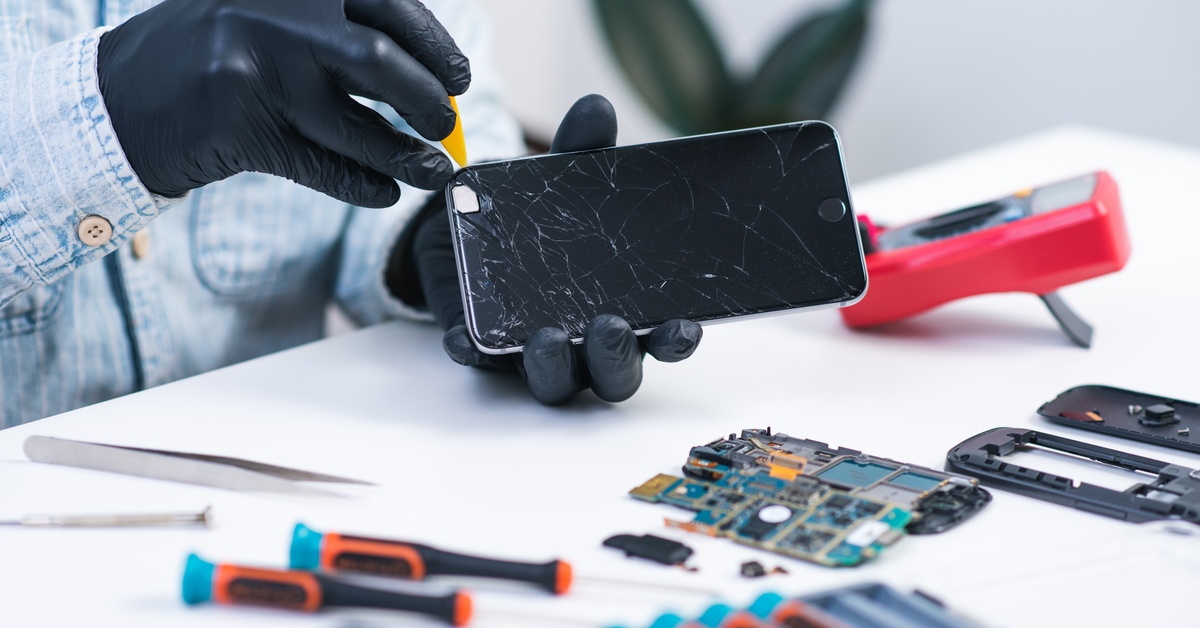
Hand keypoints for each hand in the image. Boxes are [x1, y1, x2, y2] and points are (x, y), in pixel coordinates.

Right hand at [97, 0, 465, 207]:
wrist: (114, 100)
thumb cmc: (209, 58)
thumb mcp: (268, 13)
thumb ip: (335, 24)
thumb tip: (429, 66)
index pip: (385, 2)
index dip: (432, 43)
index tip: (457, 77)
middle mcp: (270, 8)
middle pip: (377, 58)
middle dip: (426, 100)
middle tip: (446, 125)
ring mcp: (249, 65)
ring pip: (352, 121)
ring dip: (405, 154)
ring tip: (436, 171)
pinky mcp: (234, 123)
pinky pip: (317, 162)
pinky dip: (359, 182)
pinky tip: (386, 192)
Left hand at [404, 94, 701, 404]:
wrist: (462, 223)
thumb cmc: (536, 214)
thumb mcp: (561, 180)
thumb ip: (583, 152)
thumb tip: (596, 107)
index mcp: (623, 306)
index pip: (660, 338)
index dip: (675, 340)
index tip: (684, 327)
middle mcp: (585, 341)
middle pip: (614, 376)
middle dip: (615, 359)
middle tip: (610, 327)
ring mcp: (536, 353)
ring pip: (557, 385)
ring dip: (556, 368)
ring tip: (545, 339)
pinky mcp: (483, 348)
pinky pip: (480, 361)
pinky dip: (475, 352)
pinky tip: (468, 339)